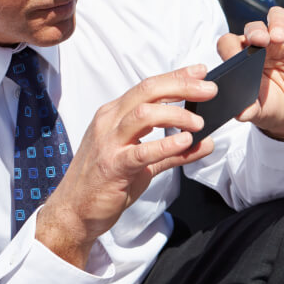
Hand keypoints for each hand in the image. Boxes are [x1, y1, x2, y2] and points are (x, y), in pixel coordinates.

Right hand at [35, 65, 216, 268]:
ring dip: (176, 115)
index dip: (176, 77)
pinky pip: (141, 151)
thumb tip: (206, 143)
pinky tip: (185, 142)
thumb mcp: (143, 163)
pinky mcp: (112, 166)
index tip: (201, 72)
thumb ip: (173, 152)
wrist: (74, 211)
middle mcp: (109, 122)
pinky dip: (166, 144)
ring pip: (144, 114)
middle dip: (182, 87)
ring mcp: (109, 143)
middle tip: (209, 90)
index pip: (148, 87)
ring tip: (199, 123)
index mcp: (114, 115)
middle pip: (148, 92)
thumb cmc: (105, 184)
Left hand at [217, 2, 283, 140]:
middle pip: (253, 28)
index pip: (230, 43)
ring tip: (278, 37)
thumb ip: (248, 109)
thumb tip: (239, 114)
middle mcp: (260, 46)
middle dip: (254, 32)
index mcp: (242, 59)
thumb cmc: (270, 107)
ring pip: (277, 20)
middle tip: (258, 41)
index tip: (234, 59)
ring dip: (276, 24)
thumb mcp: (258, 111)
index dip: (230, 48)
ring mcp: (282, 45)